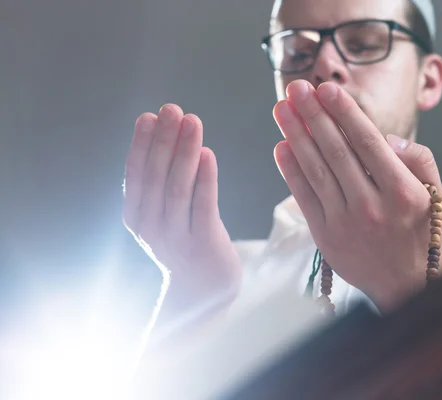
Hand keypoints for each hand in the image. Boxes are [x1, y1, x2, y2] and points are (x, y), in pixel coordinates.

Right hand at [123, 104, 241, 309]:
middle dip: (164, 140)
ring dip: (184, 152)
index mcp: (136, 216)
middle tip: (172, 109)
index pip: (136, 175)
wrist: (204, 288)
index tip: (148, 116)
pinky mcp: (204, 243)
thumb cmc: (184, 239)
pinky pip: (203, 206)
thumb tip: (162, 133)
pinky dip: (205, 179)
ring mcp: (176, 237)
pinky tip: (208, 154)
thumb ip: (158, 182)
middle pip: (156, 177)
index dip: (141, 145)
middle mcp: (151, 227)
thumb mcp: (160, 213)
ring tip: (192, 122)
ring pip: (178, 188)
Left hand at [273, 80, 441, 310]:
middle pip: (335, 151)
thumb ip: (418, 159)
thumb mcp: (434, 192)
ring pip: (316, 170)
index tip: (326, 89)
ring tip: (281, 108)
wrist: (406, 284)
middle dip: (313, 115)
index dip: (343, 112)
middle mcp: (372, 206)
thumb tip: (386, 137)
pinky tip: (280, 146)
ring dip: (295, 135)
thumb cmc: (420, 231)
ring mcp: (345, 223)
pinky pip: (304, 197)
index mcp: (401, 191)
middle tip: (296, 88)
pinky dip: (290, 171)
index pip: (367, 142)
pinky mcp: (326, 237)